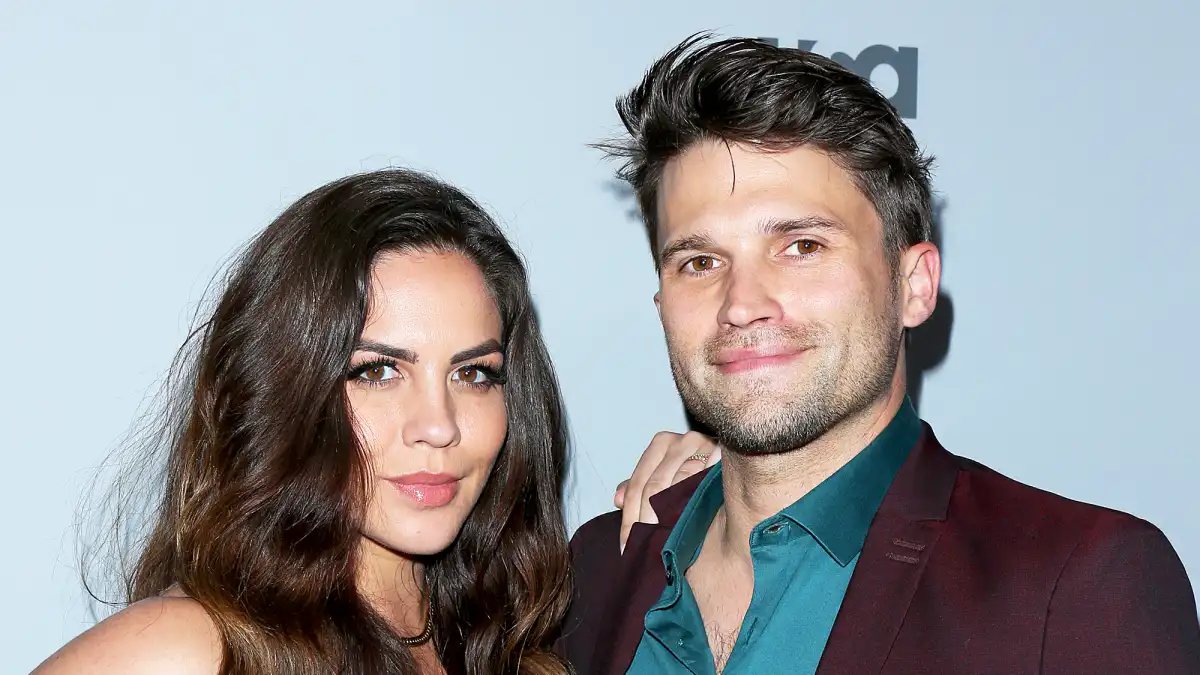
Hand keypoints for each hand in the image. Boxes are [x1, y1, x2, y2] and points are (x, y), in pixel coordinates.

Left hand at [616, 431, 719, 552]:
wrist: (743, 460)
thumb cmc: (699, 471)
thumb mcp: (665, 478)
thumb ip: (639, 488)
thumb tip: (617, 499)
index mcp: (662, 443)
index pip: (638, 484)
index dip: (629, 518)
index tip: (626, 546)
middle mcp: (682, 441)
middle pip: (654, 487)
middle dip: (645, 522)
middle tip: (644, 549)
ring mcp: (705, 446)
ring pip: (677, 488)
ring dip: (668, 520)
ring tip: (663, 544)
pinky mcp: (724, 457)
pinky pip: (703, 486)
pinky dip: (694, 508)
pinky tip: (688, 528)